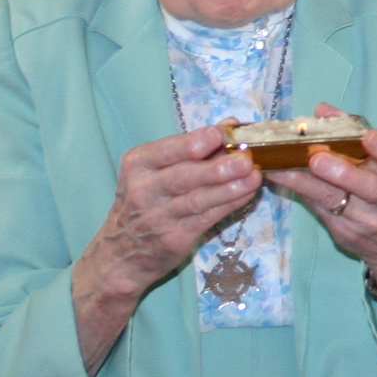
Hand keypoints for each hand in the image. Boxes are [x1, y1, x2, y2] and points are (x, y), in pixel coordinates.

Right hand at [73, 125, 259, 374]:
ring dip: (229, 187)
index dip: (195, 141)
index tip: (221, 133)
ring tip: (254, 176)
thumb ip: (193, 146)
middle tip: (245, 159)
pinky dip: (229, 204)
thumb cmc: (147, 201)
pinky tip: (247, 193)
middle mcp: (143, 189)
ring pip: (197, 199)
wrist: (121, 253)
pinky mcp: (173, 238)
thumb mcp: (156, 170)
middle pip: (183, 176)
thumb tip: (231, 123)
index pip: (167, 149)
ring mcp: (157, 216)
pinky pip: (206, 218)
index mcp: (138, 164)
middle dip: (216, 167)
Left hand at [269, 103, 376, 296]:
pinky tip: (278, 178)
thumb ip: (358, 135)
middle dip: (343, 173)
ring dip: (307, 184)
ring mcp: (367, 220)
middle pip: (369, 188)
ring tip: (283, 169)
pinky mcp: (344, 233)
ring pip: (334, 201)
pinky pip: (319, 209)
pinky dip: (299, 191)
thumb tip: (322, 110)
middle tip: (318, 159)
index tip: (369, 137)